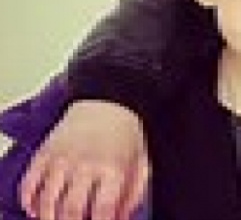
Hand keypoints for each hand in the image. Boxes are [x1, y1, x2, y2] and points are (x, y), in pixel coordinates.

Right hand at [19, 100, 148, 219]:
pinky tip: (35, 209)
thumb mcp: (140, 164)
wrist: (108, 104)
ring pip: (47, 200)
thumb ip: (133, 195)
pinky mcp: (45, 153)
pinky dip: (28, 201)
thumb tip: (120, 218)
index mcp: (113, 169)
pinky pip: (29, 183)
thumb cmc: (126, 138)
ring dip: (48, 217)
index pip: (103, 209)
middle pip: (71, 209)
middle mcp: (86, 165)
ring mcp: (62, 159)